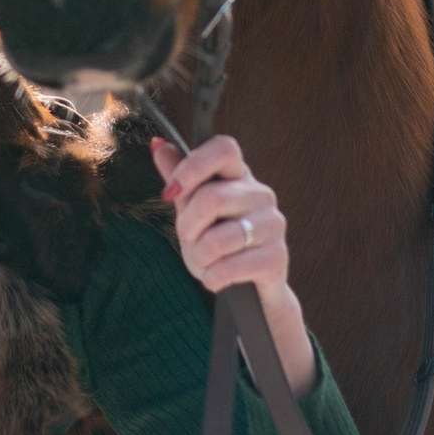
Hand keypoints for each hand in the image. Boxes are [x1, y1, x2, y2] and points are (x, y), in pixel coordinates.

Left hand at [154, 135, 318, 396]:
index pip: (224, 148)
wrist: (250, 290)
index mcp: (239, 176)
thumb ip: (179, 178)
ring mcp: (273, 225)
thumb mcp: (193, 210)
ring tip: (203, 264)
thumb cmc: (218, 243)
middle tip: (189, 241)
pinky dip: (213, 278)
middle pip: (212, 198)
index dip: (193, 165)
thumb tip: (156, 144)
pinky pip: (231, 267)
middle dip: (188, 228)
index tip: (170, 193)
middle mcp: (261, 194)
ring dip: (199, 259)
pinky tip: (216, 279)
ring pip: (219, 239)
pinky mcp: (277, 257)